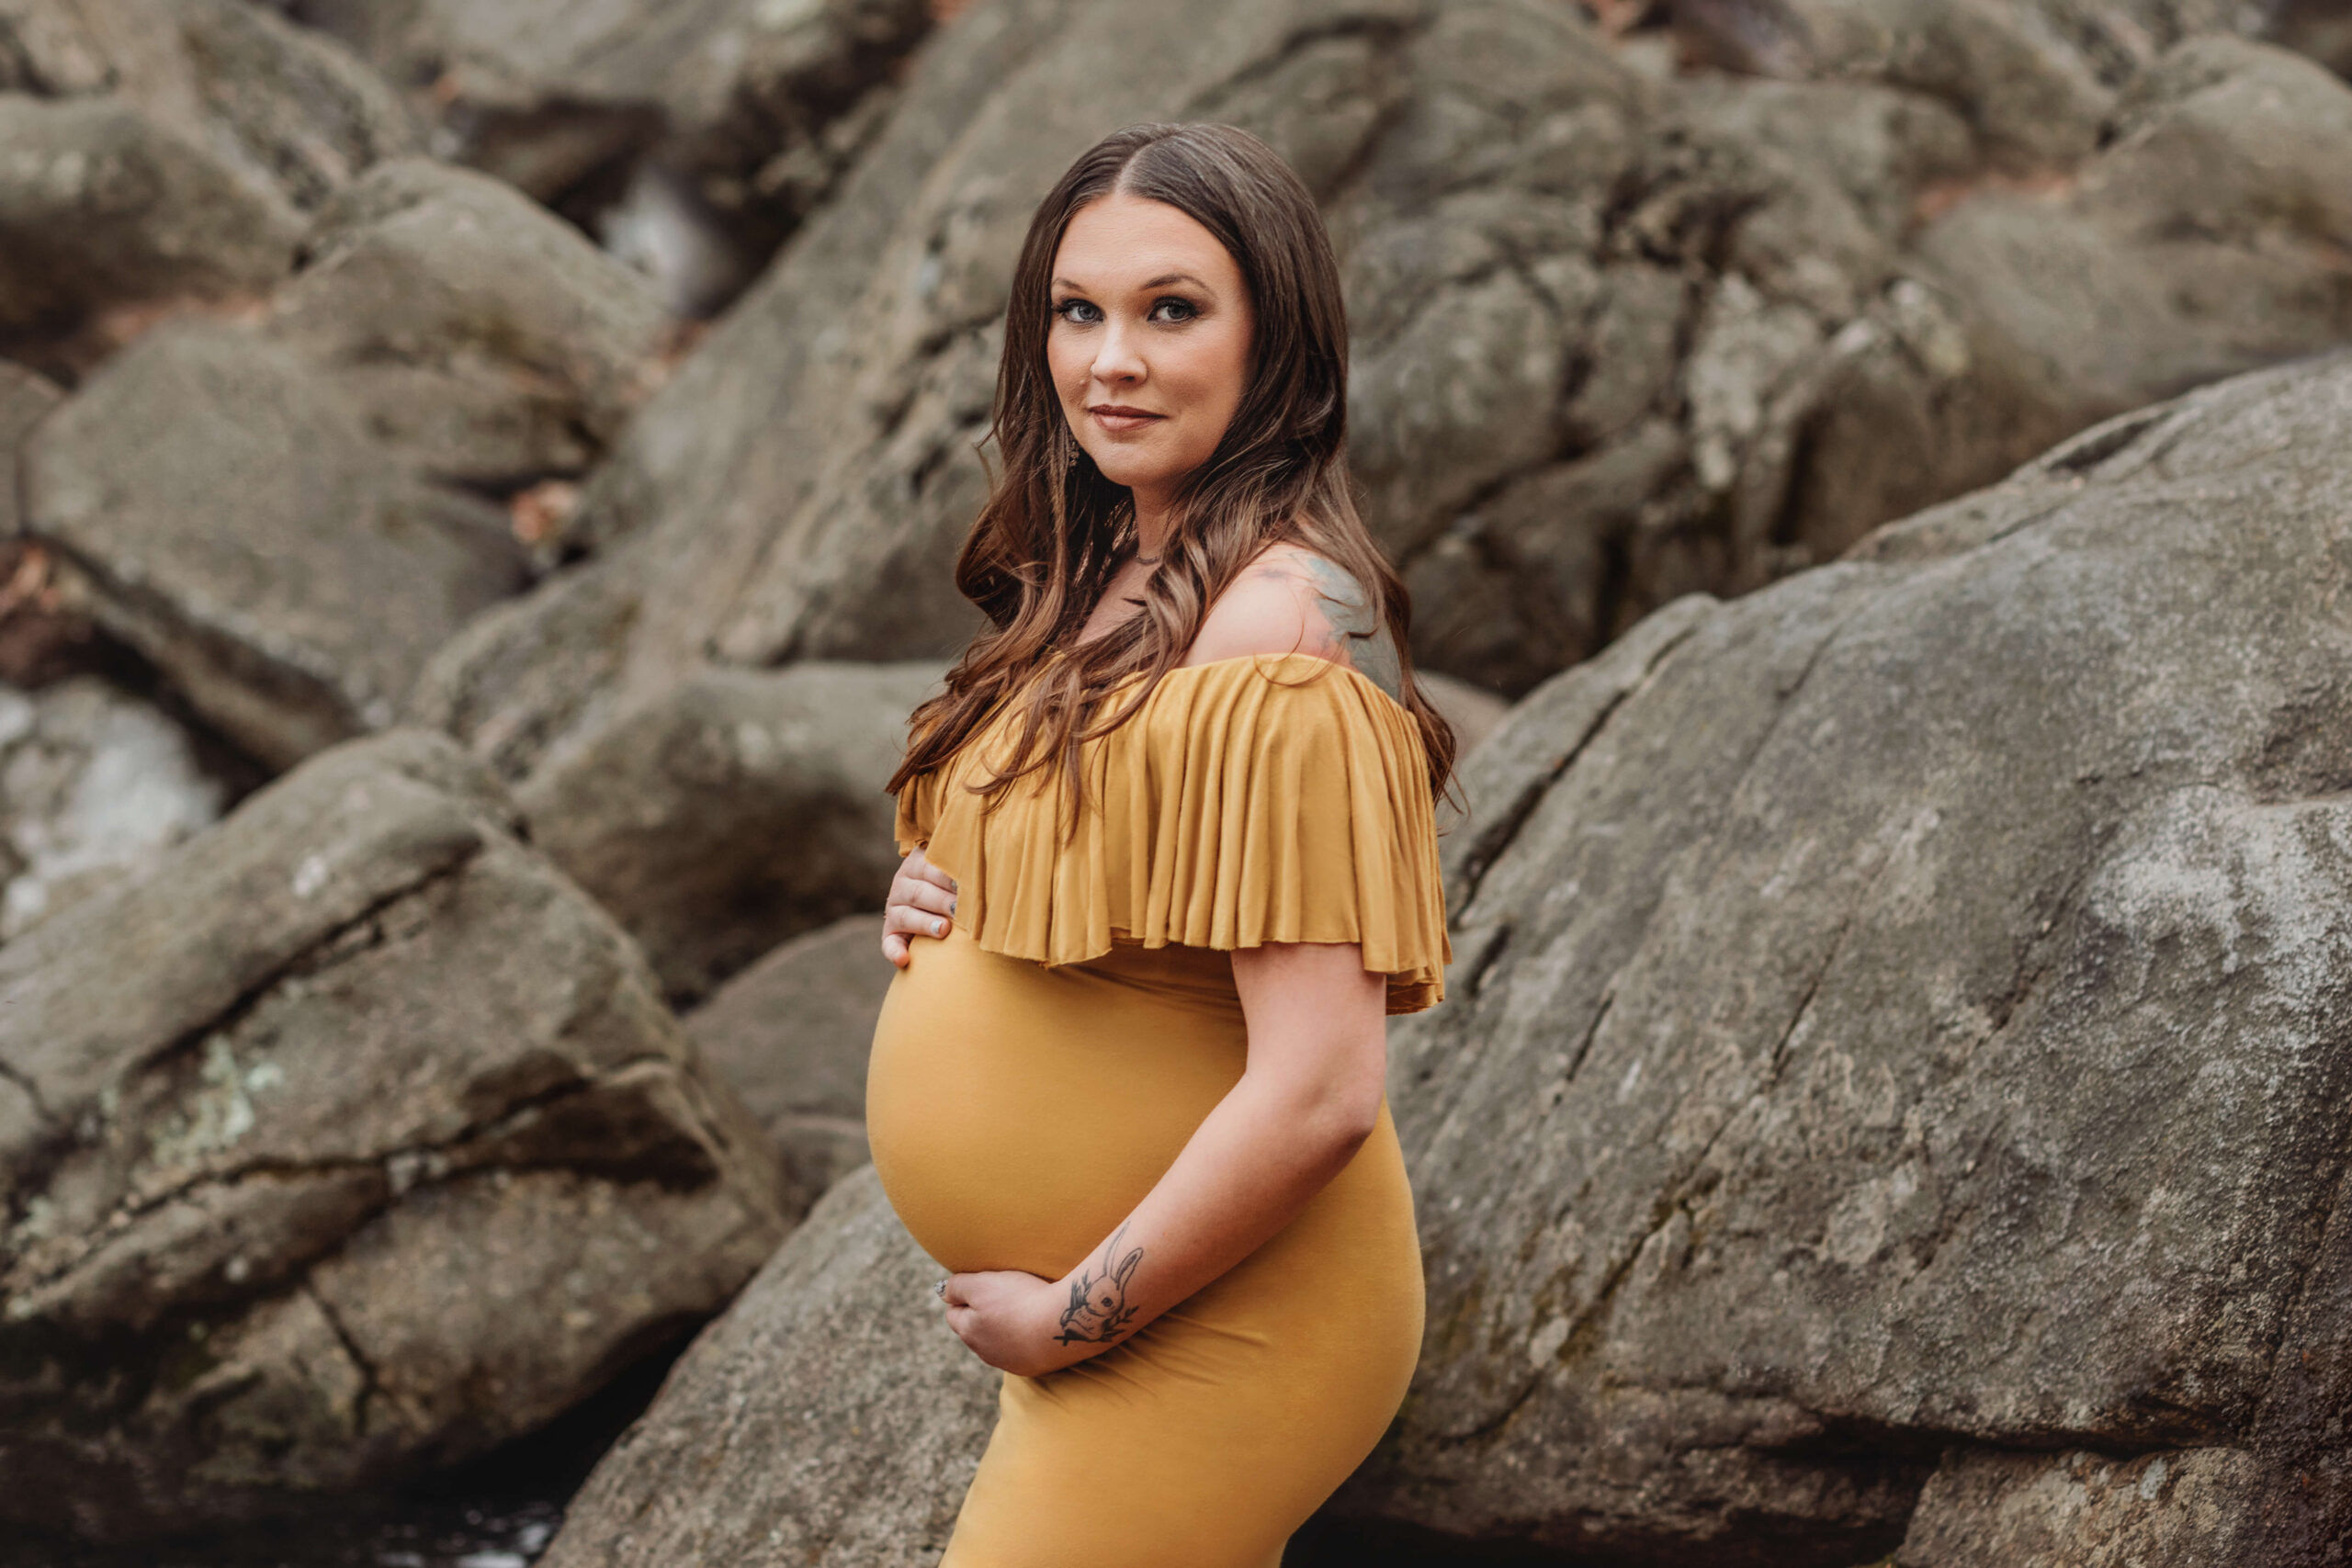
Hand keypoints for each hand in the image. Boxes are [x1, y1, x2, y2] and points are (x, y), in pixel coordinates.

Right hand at [882, 844, 956, 967]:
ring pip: (906, 916)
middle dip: (941, 901)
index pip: (930, 868)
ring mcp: (895, 909)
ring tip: (944, 930)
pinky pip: (889, 943)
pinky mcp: (890, 933)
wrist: (938, 902)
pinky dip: (894, 951)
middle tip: (960, 909)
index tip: (965, 885)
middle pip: (919, 892)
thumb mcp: (956, 871)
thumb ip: (968, 870)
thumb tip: (996, 872)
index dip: (948, 878)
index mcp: (918, 864)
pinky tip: (904, 959)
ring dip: (924, 923)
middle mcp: (903, 884)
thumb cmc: (957, 885)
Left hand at [940, 1269, 1097, 1376]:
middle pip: (975, 1329)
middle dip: (983, 1312)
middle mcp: (984, 1352)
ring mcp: (1008, 1363)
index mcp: (968, 1331)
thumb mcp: (983, 1283)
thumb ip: (956, 1286)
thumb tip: (942, 1292)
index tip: (984, 1284)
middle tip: (1005, 1294)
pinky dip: (1025, 1338)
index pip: (953, 1313)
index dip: (965, 1295)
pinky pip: (1021, 1350)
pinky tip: (1037, 1325)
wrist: (1061, 1325)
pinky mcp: (1032, 1367)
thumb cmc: (1020, 1300)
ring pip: (997, 1341)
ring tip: (1024, 1308)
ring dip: (1005, 1327)